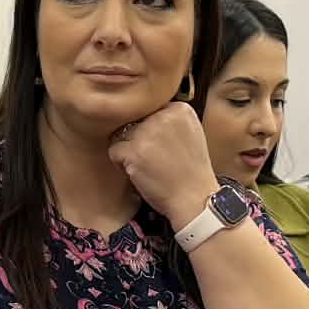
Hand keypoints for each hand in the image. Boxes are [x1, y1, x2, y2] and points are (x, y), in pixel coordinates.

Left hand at [107, 101, 221, 227]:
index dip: (150, 131)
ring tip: (149, 166)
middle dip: (138, 140)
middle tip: (156, 159)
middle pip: (134, 122)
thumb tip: (141, 116)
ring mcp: (148, 132)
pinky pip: (114, 151)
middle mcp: (164, 116)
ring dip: (129, 152)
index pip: (148, 111)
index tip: (163, 147)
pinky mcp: (135, 150)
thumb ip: (168, 120)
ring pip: (121, 135)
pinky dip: (122, 165)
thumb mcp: (190, 134)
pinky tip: (141, 173)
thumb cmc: (190, 172)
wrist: (194, 198)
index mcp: (180, 109)